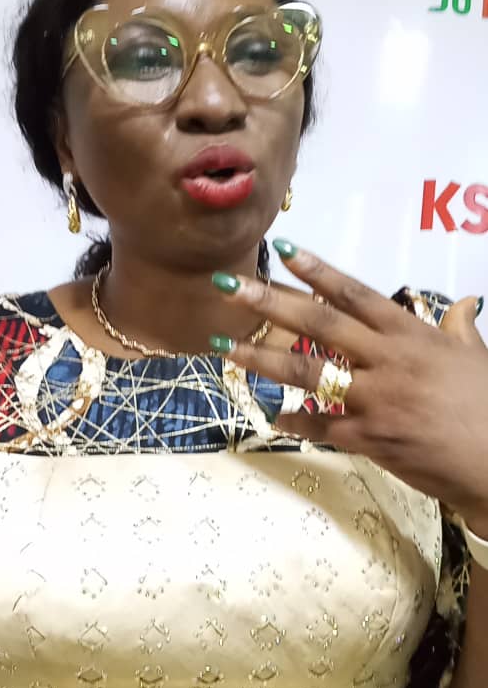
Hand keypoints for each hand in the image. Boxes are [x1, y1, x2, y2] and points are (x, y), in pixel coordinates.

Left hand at [211, 242, 487, 533]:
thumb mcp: (476, 358)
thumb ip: (460, 329)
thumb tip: (465, 303)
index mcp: (411, 334)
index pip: (355, 293)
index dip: (318, 270)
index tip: (284, 249)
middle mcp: (387, 359)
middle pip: (319, 322)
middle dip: (269, 300)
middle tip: (229, 284)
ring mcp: (376, 398)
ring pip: (307, 371)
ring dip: (261, 357)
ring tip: (224, 346)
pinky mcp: (370, 438)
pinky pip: (321, 427)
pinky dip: (295, 422)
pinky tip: (273, 417)